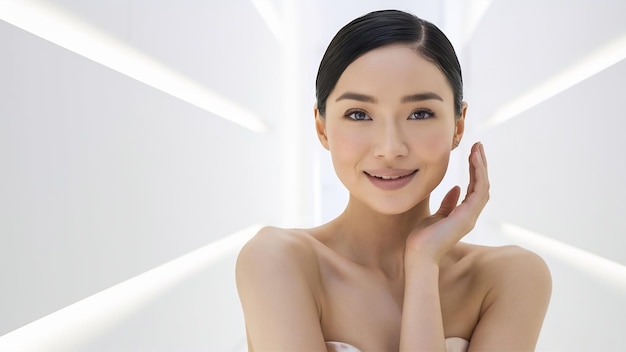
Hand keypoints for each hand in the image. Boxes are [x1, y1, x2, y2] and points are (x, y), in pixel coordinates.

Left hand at [405, 142, 489, 262]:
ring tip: (477, 148)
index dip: (474, 170)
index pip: (473, 188)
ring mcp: (470, 215)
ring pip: (483, 186)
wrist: (418, 254)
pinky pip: (479, 190)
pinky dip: (478, 173)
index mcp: (463, 214)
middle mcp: (470, 214)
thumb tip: (456, 188)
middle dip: (480, 165)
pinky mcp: (467, 215)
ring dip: (481, 166)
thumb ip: (447, 204)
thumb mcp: (435, 216)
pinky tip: (474, 159)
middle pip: (481, 185)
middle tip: (478, 146)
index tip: (471, 154)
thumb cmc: (423, 239)